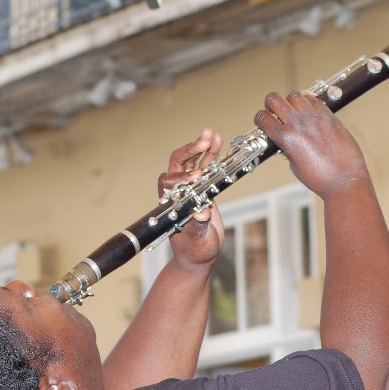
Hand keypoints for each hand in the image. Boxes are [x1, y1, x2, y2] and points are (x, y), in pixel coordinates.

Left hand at [158, 128, 224, 267]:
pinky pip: (206, 168)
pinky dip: (212, 155)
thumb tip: (203, 212)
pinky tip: (219, 144)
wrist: (200, 254)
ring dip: (202, 147)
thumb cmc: (193, 250)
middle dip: (190, 151)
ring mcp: (190, 189)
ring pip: (193, 162)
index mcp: (170, 203)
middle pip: (178, 164)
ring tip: (212, 135)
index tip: (197, 177)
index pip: (170, 181)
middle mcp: (178, 193)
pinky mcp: (202, 189)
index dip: (182, 177)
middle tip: (203, 142)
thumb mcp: (195, 239)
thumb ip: (197, 225)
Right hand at [254, 91, 366, 198]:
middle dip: (271, 104)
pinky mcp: (330, 116)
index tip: (263, 121)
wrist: (345, 180)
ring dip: (290, 101)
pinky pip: (314, 100)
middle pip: (275, 99)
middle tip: (274, 111)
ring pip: (294, 95)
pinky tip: (309, 112)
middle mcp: (299, 124)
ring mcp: (315, 118)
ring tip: (294, 110)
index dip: (260, 119)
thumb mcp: (295, 166)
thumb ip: (287, 148)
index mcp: (287, 138)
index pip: (263, 118)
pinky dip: (308, 103)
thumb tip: (285, 139)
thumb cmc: (321, 178)